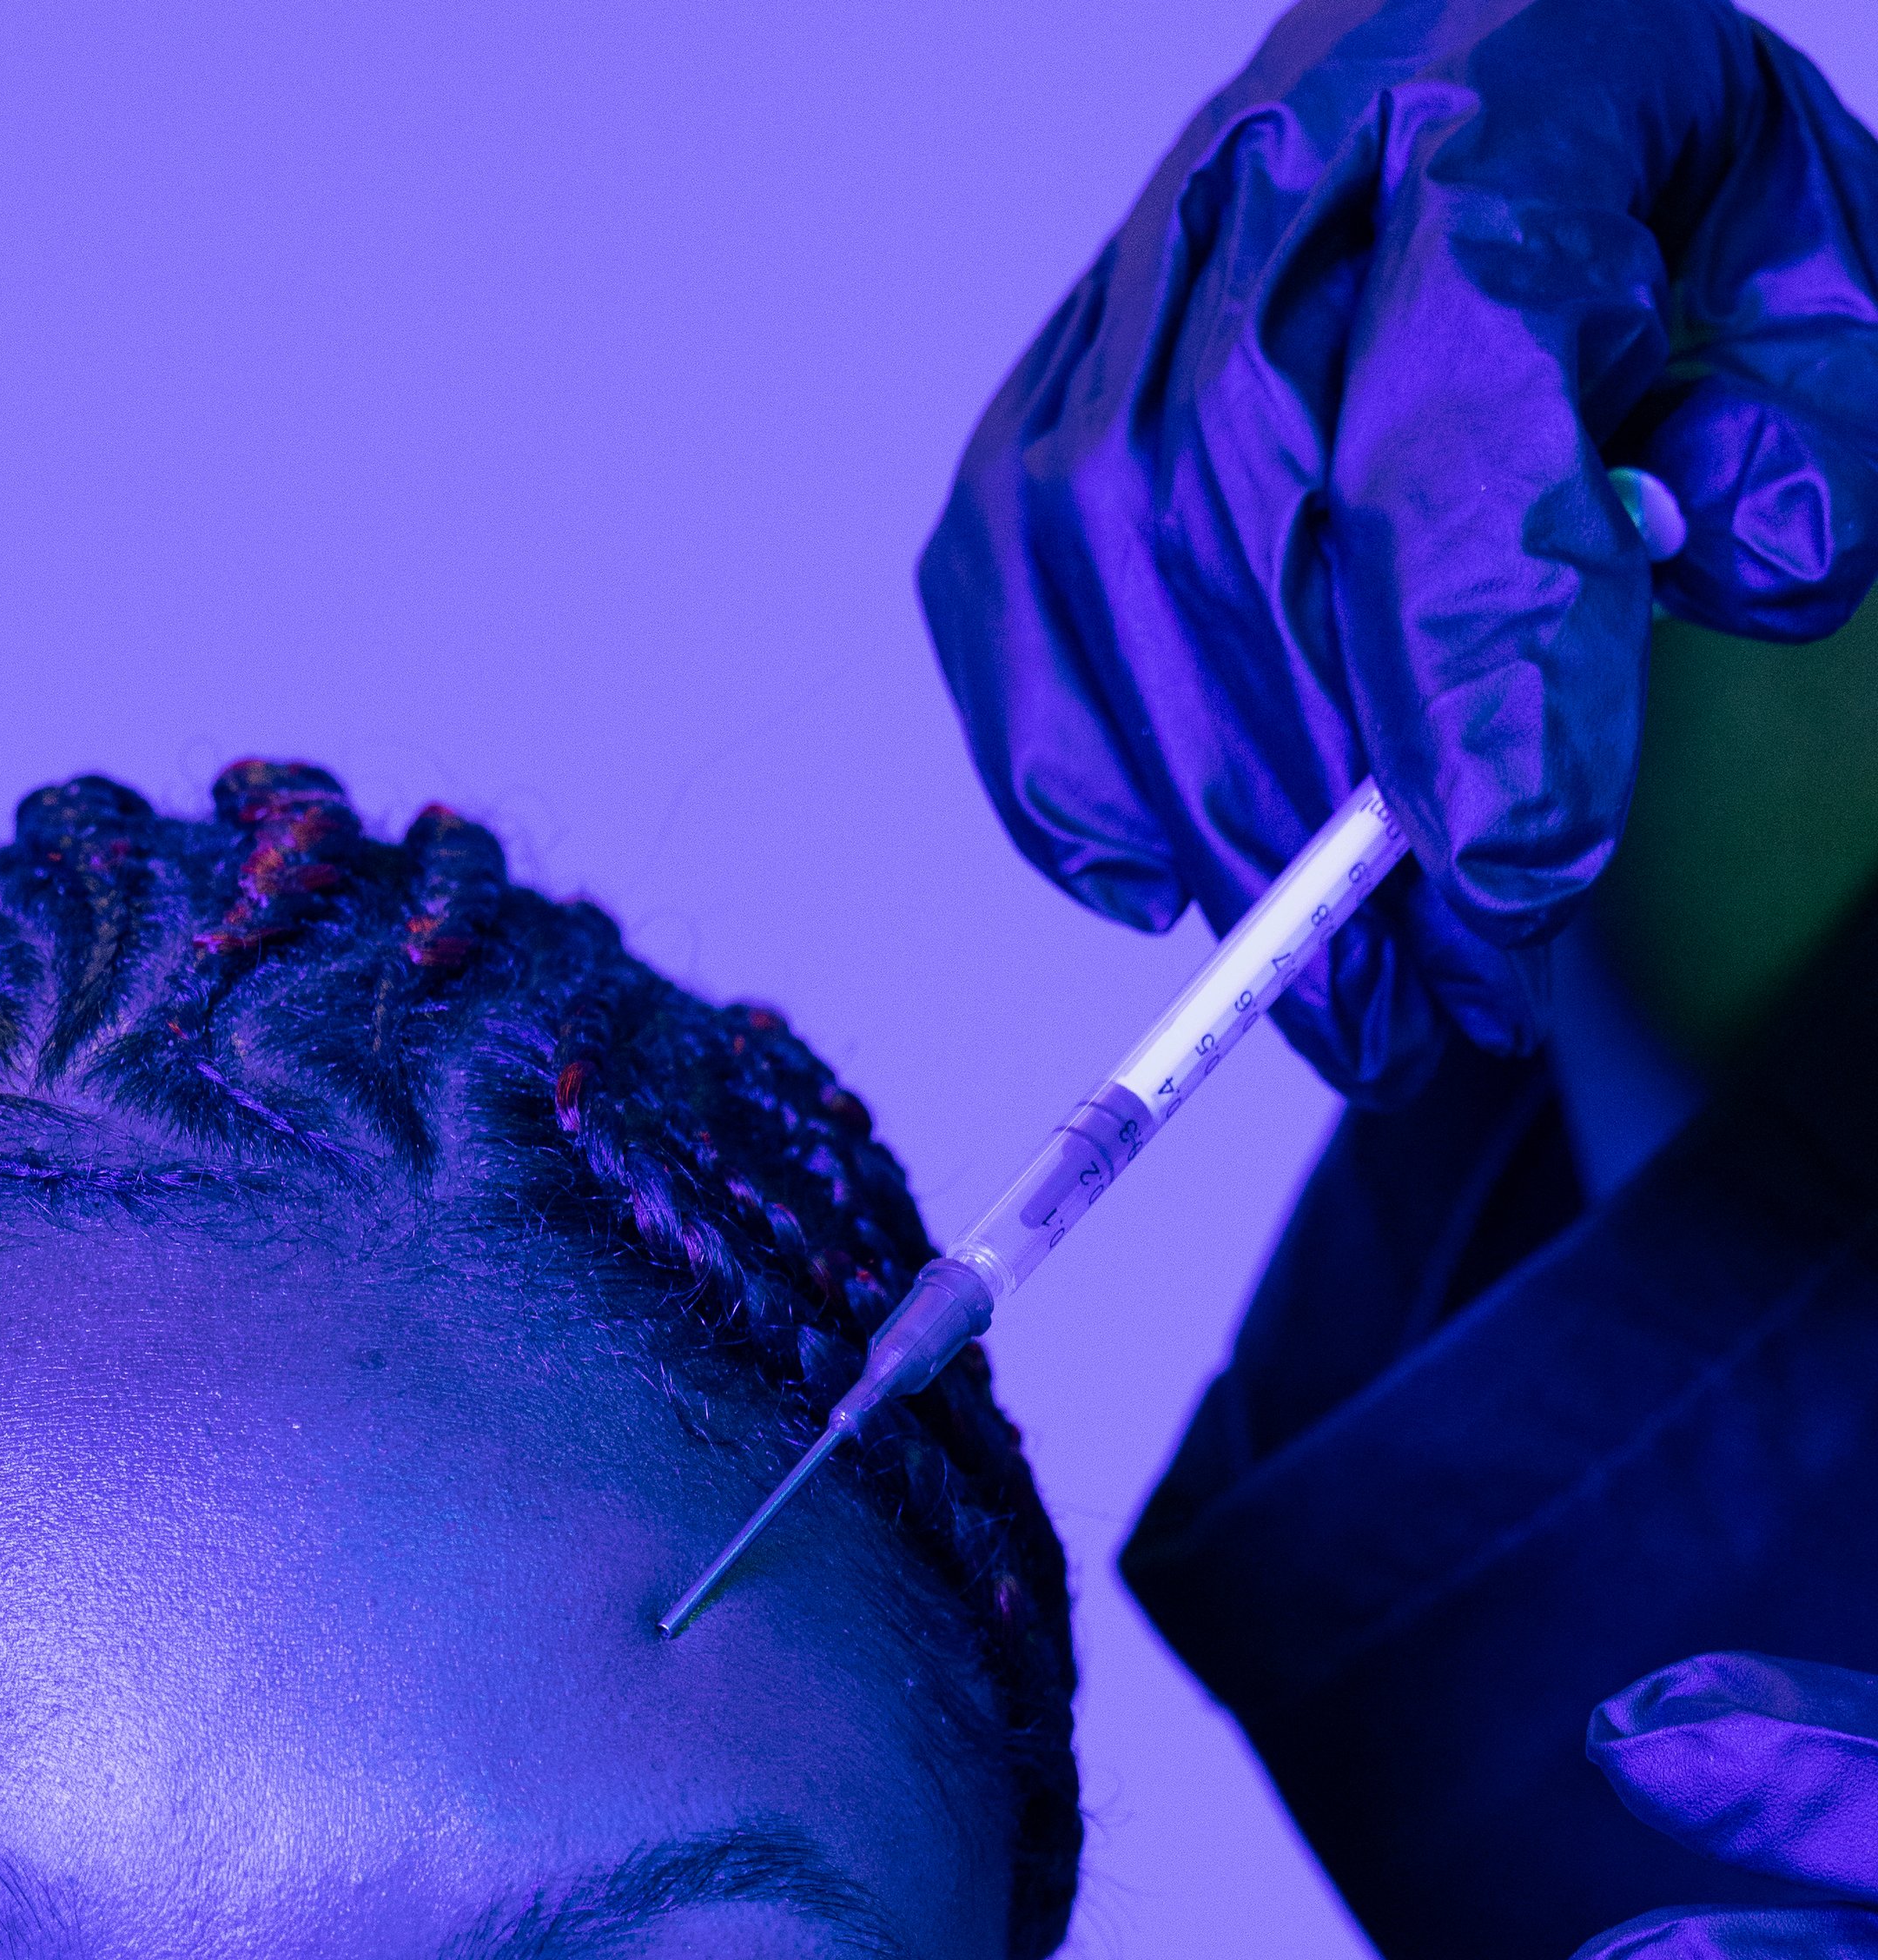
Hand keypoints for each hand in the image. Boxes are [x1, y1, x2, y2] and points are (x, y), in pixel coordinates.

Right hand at [919, 0, 1877, 1098]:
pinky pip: (999, 587)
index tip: (1516, 889)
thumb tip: (1733, 571)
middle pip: (1245, 523)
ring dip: (1210, 833)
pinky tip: (1161, 880)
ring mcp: (1143, 271)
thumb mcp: (1817, 274)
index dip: (1469, 676)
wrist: (1520, 52)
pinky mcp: (1053, 371)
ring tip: (1336, 1007)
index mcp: (1506, 101)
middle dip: (1324, 826)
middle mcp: (1285, 170)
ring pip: (1106, 572)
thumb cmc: (1665, 197)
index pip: (1450, 415)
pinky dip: (1059, 767)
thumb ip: (1810, 424)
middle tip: (1425, 1024)